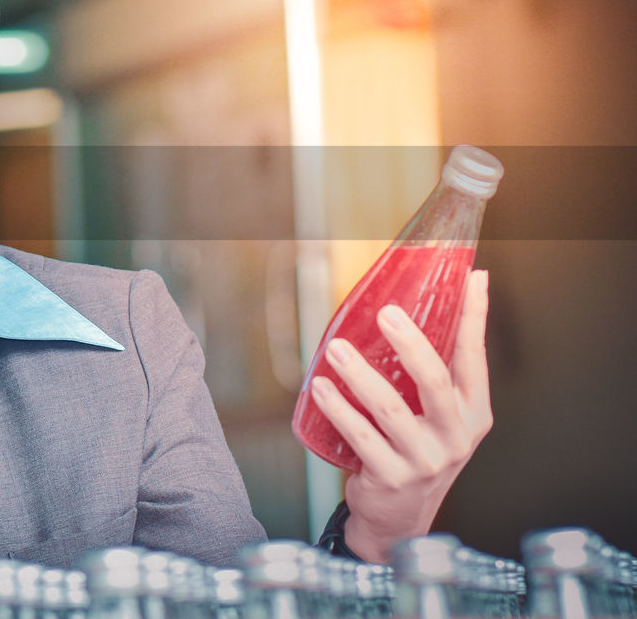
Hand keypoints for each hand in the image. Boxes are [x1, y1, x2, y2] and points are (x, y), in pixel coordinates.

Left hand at [311, 269, 492, 562]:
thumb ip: (440, 367)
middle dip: (409, 343)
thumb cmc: (418, 448)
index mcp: (473, 411)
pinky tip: (320, 388)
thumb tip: (445, 301)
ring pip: (390, 410)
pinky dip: (338, 410)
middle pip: (435, 381)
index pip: (475, 356)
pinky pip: (361, 438)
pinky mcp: (392, 478)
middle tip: (386, 312)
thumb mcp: (441, 414)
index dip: (475, 316)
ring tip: (335, 349)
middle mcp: (455, 435)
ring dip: (359, 376)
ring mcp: (425, 460)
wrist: (402, 518)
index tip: (472, 277)